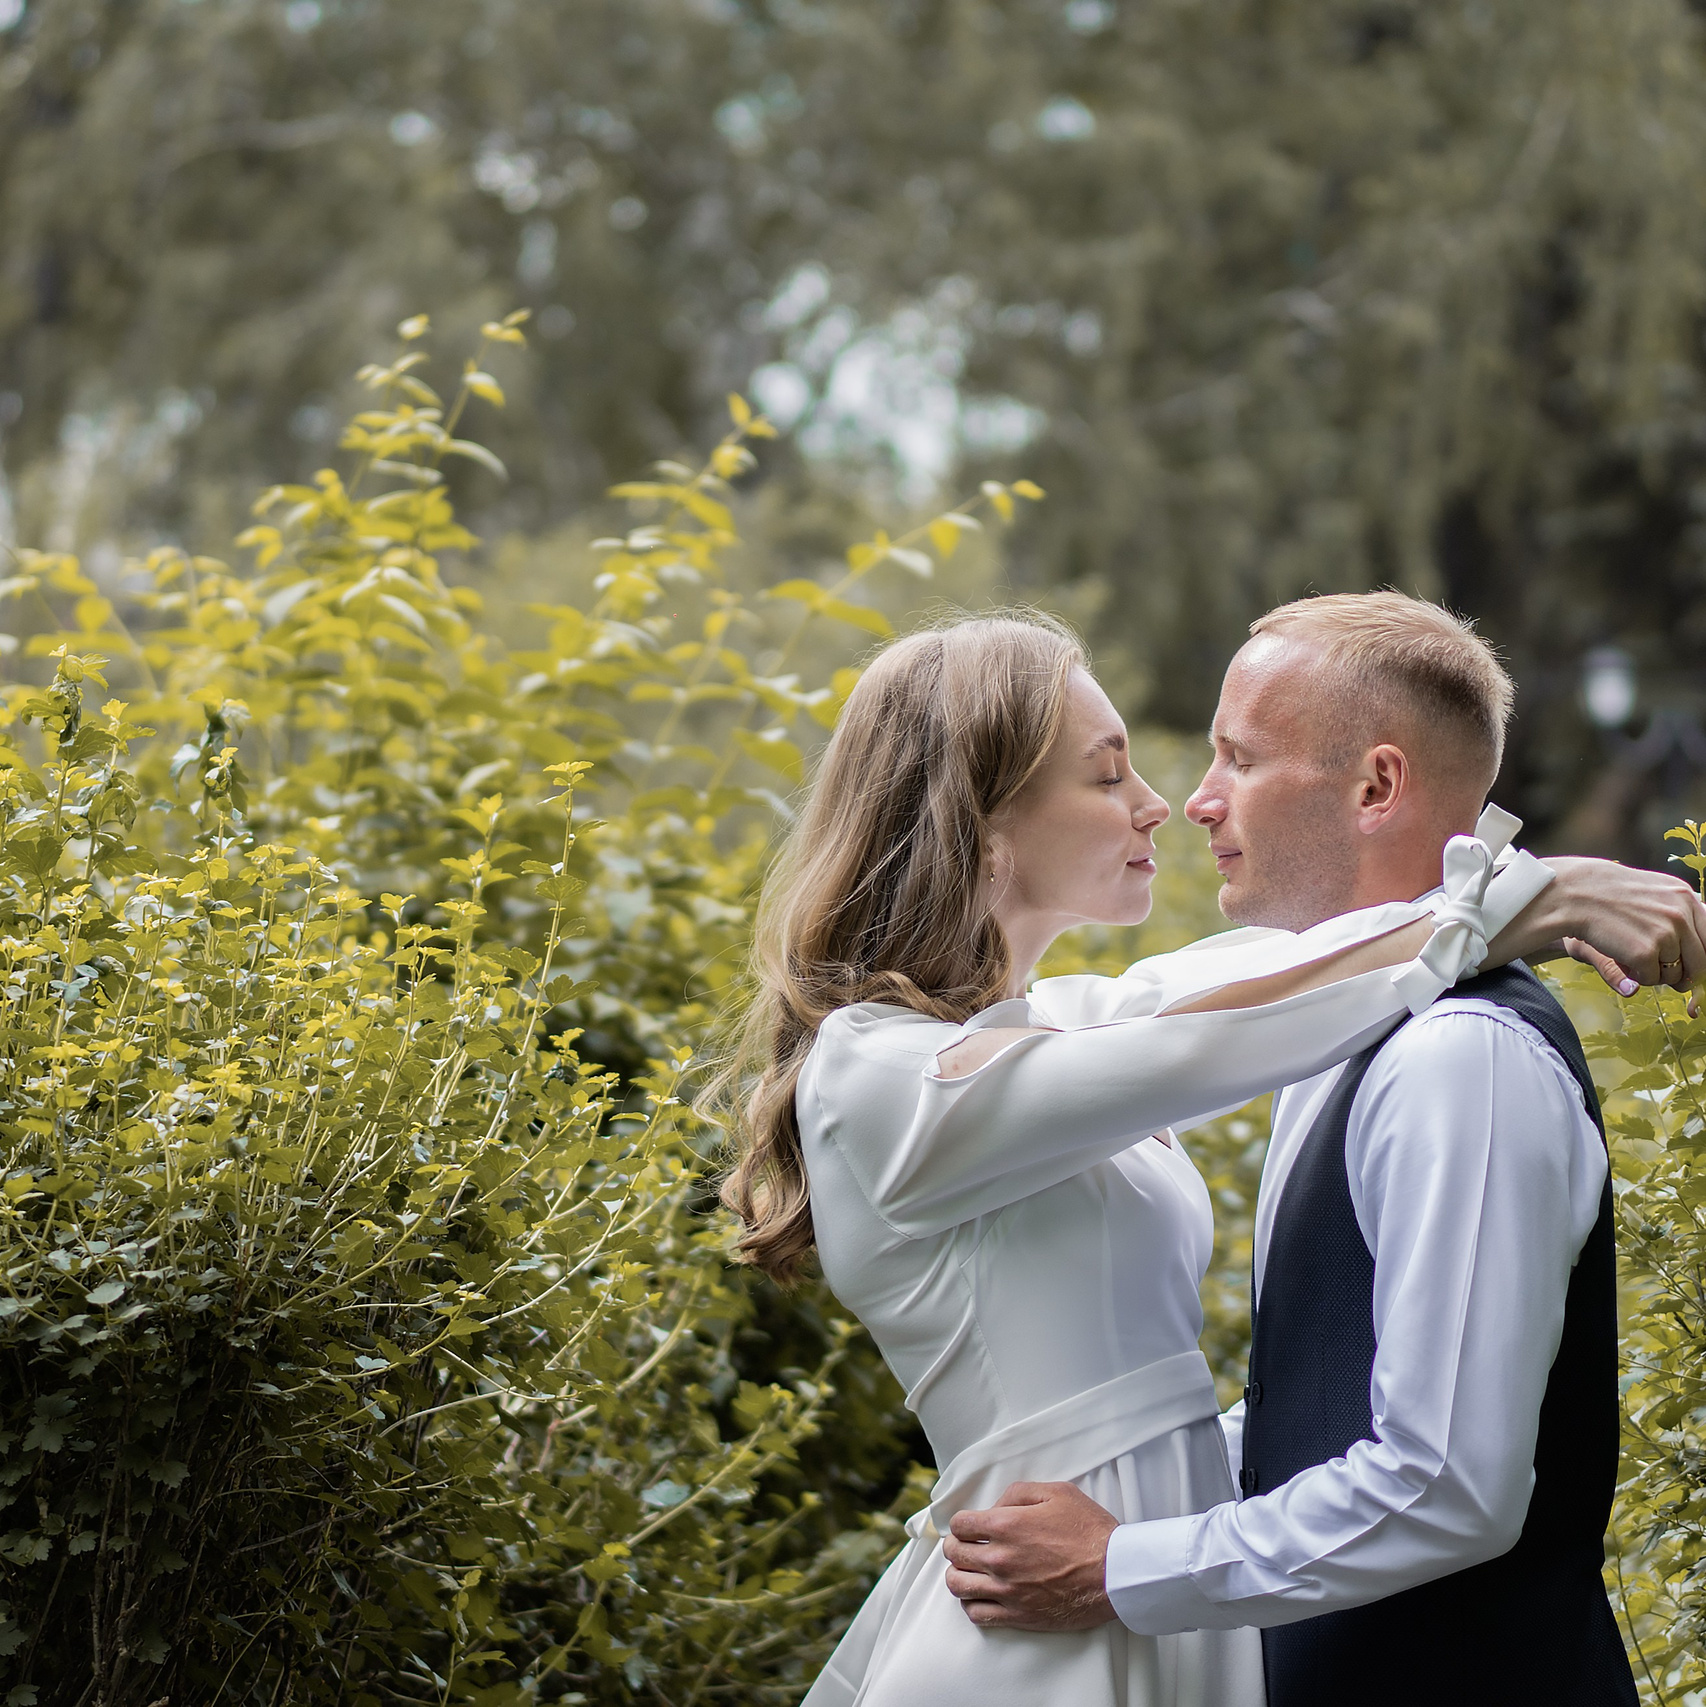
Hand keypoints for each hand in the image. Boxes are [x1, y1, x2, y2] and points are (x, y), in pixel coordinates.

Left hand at [943, 1481, 1119, 1631]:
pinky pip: (977, 1614)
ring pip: (958, 1586)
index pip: (959, 1524)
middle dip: (957, 1546)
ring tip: (969, 1570)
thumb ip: (1017, 1493)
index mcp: (1006, 1525)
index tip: (970, 1526)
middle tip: (967, 1545)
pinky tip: (981, 1595)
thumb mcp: (1056, 1492)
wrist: (1115, 1573)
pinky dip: (971, 1604)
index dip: (962, 1522)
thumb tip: (994, 1507)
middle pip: (954, 1554)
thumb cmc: (1090, 1531)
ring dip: (959, 1574)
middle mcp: (1000, 1559)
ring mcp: (1008, 1591)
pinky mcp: (1019, 1616)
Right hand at [1504, 857, 1705, 1013]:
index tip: (1687, 970)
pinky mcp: (1647, 951)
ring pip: (1674, 975)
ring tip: (1629, 954)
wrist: (1573, 894)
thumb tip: (1693, 960)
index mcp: (1686, 897)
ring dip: (1653, 974)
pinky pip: (1649, 979)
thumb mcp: (1650, 898)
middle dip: (1680, 974)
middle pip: (1699, 963)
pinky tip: (1619, 956)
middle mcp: (1683, 915)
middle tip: (1657, 971)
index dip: (1699, 961)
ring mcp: (1667, 933)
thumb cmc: (1607, 896)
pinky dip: (1633, 975)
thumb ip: (1676, 921)